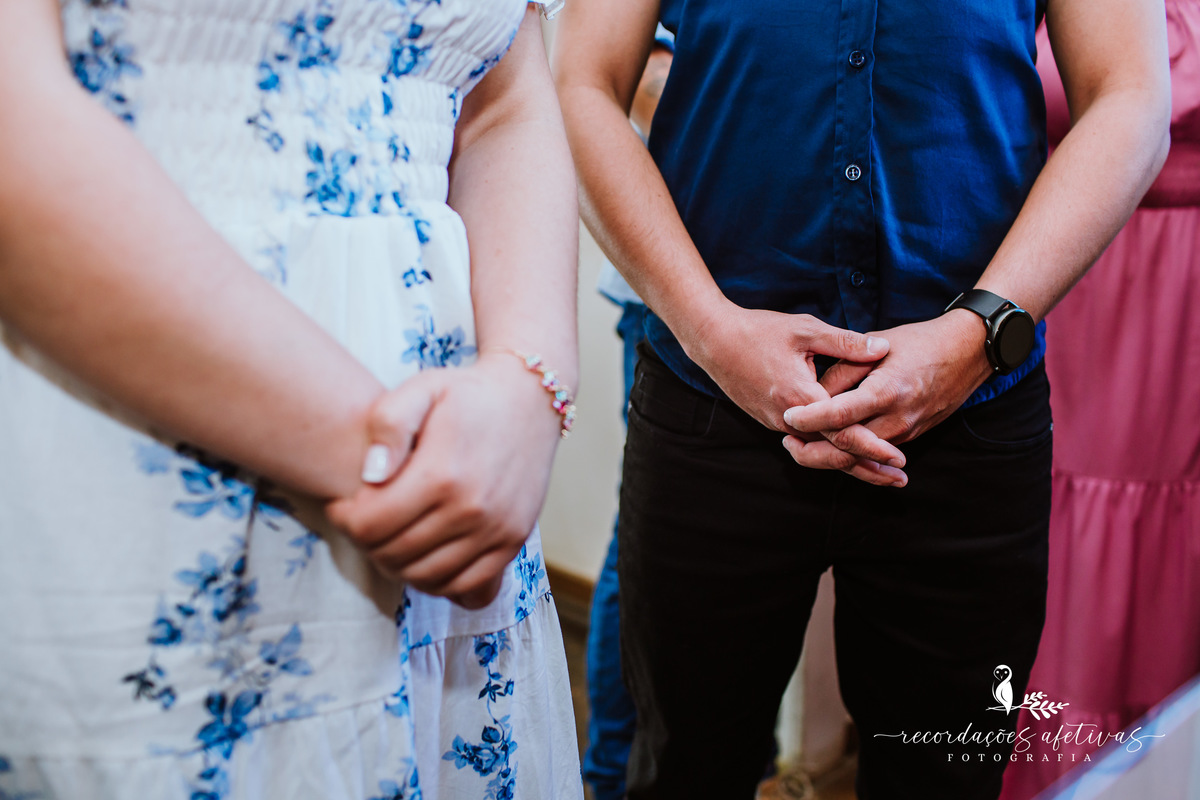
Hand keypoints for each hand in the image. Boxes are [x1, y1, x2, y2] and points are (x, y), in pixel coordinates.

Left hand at [326, 353, 561, 607]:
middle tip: (364, 520)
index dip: (345, 520)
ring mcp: (497, 530)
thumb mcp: (421, 389)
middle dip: (366, 543)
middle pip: (394, 556)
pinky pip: (467, 588)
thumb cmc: (467, 395)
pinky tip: (426, 555)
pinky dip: (439, 582)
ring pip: (426, 578)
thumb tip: (371, 475)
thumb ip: (387, 424)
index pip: (370, 526)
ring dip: (398, 565)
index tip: (343, 504)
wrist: (531, 399)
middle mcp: (472, 510)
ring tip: (392, 537)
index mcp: (441, 474)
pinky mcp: (513, 542)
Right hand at [684, 303, 905, 482]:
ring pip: (819, 452)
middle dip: (868, 468)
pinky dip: (830, 451)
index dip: (873, 448)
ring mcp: (776, 423)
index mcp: (800, 398)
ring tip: (880, 472)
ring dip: (850, 463)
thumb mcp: (806, 330)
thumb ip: (846, 343)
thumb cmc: (759, 331)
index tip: (899, 459)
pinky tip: (849, 451)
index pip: (843, 433)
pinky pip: (805, 442)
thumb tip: (883, 348)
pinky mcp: (770, 420)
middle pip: (833, 454)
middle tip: (900, 480)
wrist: (714, 341)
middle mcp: (788, 419)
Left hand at [781, 310, 994, 482]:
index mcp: (887, 390)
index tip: (788, 416)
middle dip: (813, 449)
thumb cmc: (921, 342)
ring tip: (798, 443)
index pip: (840, 414)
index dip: (810, 418)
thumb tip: (816, 391)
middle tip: (786, 440)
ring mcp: (906, 431)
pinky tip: (827, 444)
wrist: (968, 353)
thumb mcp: (879, 344)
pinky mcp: (910, 436)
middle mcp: (898, 418)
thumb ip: (845, 367)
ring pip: (860, 455)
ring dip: (828, 454)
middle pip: (847, 447)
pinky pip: (873, 451)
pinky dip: (849, 451)